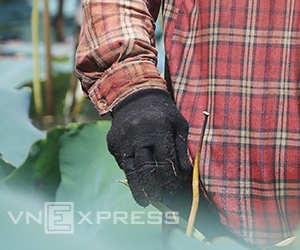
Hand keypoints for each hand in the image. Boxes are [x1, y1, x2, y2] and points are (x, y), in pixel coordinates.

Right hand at [106, 89, 192, 205]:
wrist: (134, 96)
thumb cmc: (163, 112)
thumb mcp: (178, 123)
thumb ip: (181, 147)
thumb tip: (186, 172)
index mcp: (158, 131)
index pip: (164, 160)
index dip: (169, 178)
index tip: (173, 190)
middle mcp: (139, 138)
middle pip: (146, 168)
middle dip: (153, 187)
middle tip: (159, 201)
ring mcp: (124, 142)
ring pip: (130, 170)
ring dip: (138, 188)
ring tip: (144, 202)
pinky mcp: (113, 145)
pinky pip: (122, 164)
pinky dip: (130, 175)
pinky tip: (136, 184)